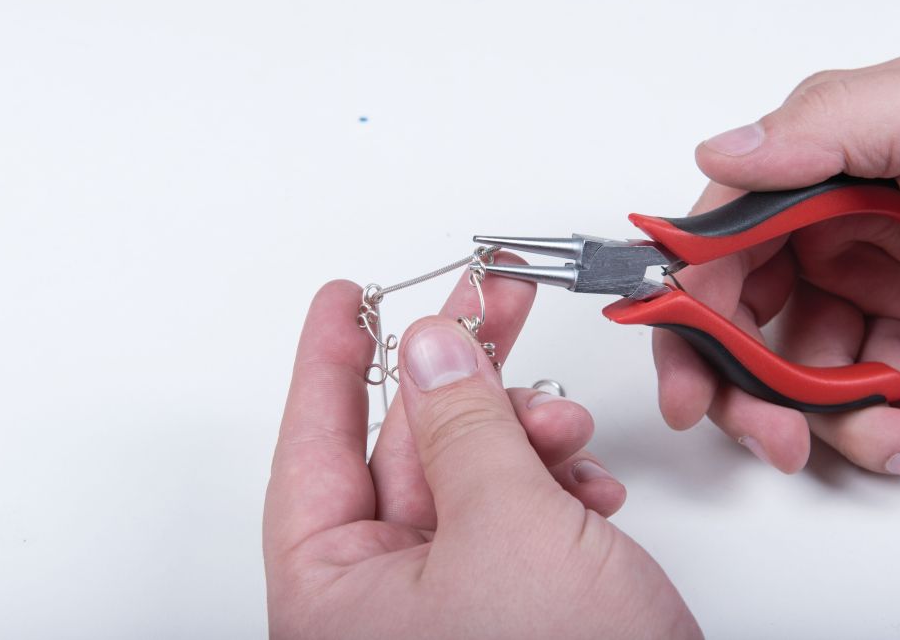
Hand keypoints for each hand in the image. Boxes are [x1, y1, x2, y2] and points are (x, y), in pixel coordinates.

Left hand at [264, 269, 700, 637]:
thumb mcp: (508, 529)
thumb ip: (463, 427)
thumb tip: (430, 348)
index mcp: (334, 594)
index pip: (312, 448)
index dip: (327, 360)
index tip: (342, 297)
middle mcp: (379, 601)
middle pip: (403, 447)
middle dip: (458, 374)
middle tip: (487, 300)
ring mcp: (447, 601)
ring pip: (468, 473)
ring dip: (522, 432)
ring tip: (564, 418)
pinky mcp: (507, 602)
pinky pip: (513, 511)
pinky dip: (551, 480)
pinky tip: (587, 478)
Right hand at [654, 41, 899, 479]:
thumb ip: (829, 125)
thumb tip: (722, 153)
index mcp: (821, 169)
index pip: (717, 249)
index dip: (689, 321)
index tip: (690, 387)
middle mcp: (833, 226)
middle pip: (745, 324)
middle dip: (756, 395)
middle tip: (783, 443)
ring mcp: (873, 280)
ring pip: (808, 372)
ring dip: (849, 423)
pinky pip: (877, 390)